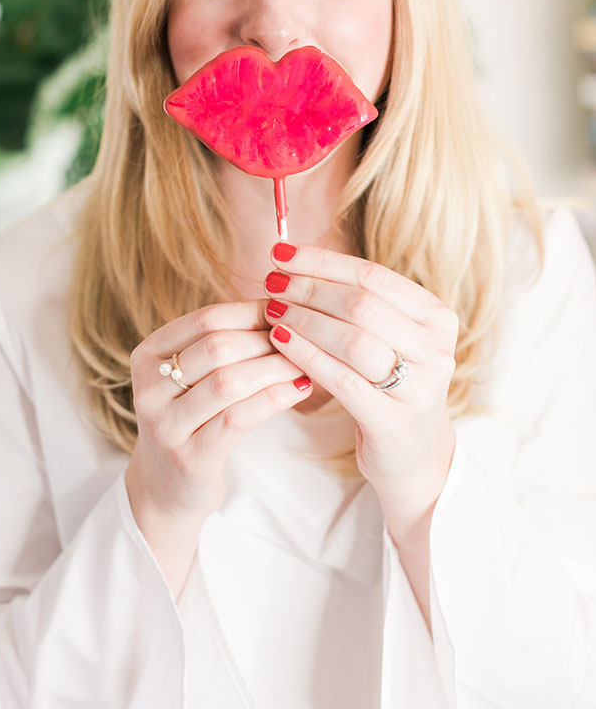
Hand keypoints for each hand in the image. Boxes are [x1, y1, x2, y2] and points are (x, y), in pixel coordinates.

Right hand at [125, 300, 311, 533]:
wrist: (167, 489)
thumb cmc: (193, 420)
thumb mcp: (194, 377)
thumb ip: (222, 343)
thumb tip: (282, 304)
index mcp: (149, 355)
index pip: (206, 318)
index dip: (252, 310)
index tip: (290, 310)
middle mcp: (149, 387)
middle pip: (217, 346)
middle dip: (267, 339)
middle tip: (306, 337)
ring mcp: (165, 424)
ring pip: (228, 381)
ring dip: (275, 367)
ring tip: (307, 362)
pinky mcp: (189, 456)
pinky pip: (238, 418)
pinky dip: (274, 398)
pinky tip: (301, 389)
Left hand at [262, 242, 457, 516]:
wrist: (416, 455)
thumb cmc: (391, 384)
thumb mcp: (389, 338)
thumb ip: (358, 303)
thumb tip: (294, 263)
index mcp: (437, 317)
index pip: (372, 276)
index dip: (322, 262)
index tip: (280, 253)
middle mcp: (436, 349)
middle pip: (362, 305)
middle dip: (309, 289)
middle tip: (271, 284)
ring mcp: (419, 387)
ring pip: (352, 340)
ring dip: (305, 321)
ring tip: (272, 312)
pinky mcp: (394, 421)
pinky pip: (342, 379)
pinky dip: (306, 355)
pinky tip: (280, 342)